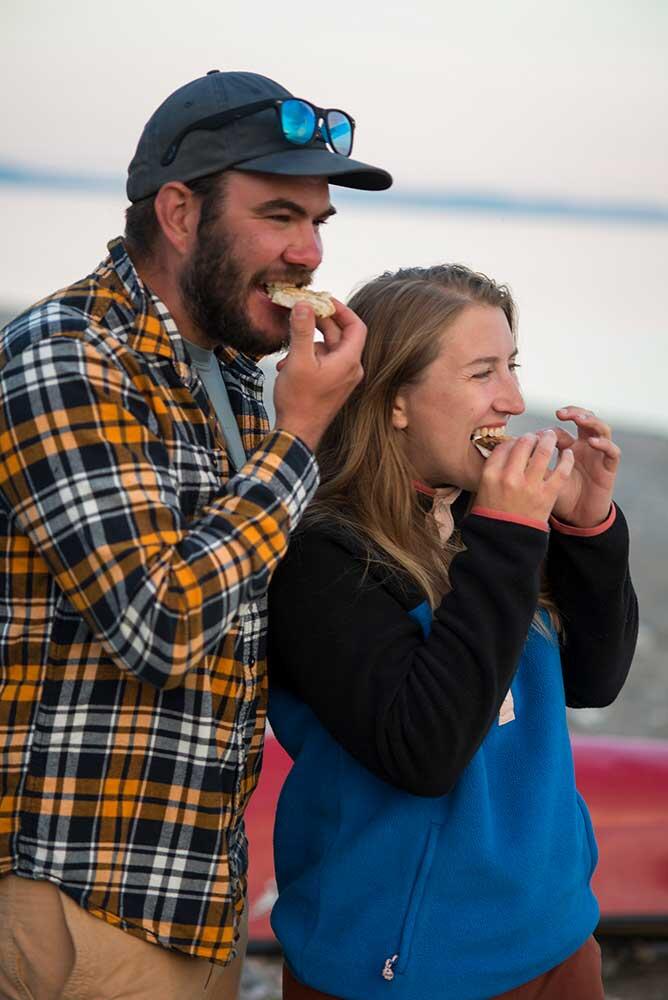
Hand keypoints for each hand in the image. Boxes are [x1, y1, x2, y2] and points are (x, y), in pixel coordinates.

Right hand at [273, 297, 365, 451]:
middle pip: (340, 335)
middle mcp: (350, 369)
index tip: (324, 300)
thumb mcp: (298, 360)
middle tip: (302, 312)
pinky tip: (288, 365)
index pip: (355, 326)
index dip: (342, 310)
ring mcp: (341, 379)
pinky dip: (307, 358)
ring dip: (307, 343)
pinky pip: (322, 363)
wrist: (297, 433)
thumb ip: (302, 331)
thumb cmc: (300, 402)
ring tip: (288, 348)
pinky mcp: (331, 385)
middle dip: (319, 323)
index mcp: (348, 361)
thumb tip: (304, 305)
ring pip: (327, 349)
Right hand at [476, 431, 574, 523]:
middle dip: (532, 436)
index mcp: (491, 475)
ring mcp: (529, 486)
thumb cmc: (494, 516)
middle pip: (523, 444)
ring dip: (549, 440)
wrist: (505, 540)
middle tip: (537, 436)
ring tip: (552, 437)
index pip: (504, 446)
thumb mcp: (484, 489)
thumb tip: (508, 449)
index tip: (519, 441)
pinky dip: (567, 459)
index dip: (514, 440)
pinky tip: (568, 454)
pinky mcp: (547, 495)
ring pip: (543, 452)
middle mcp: (509, 477)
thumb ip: (495, 469)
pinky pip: (561, 470)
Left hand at [546, 406, 620, 527]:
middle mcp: (585, 447)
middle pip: (585, 420)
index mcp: (568, 448)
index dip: (550, 430)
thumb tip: (513, 452)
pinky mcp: (609, 467)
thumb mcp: (544, 480)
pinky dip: (604, 444)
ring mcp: (598, 455)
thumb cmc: (560, 497)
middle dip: (574, 412)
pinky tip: (592, 442)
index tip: (536, 435)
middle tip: (560, 413)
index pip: (561, 430)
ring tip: (579, 419)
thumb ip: (534, 465)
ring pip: (602, 428)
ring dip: (591, 421)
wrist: (578, 517)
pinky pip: (612, 451)